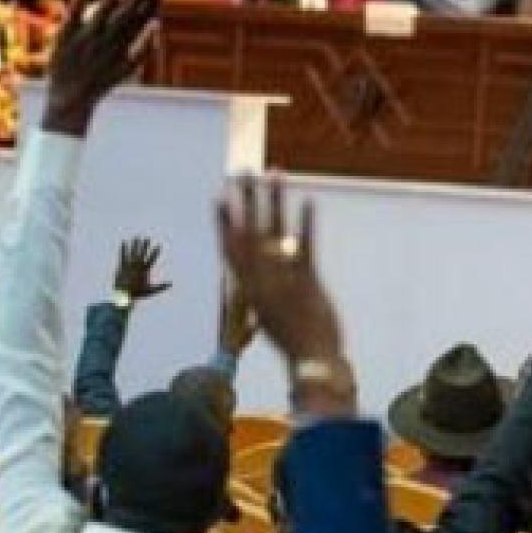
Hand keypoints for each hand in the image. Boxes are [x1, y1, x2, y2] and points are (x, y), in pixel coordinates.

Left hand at [45, 0, 161, 136]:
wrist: (71, 97)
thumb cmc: (100, 81)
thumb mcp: (128, 68)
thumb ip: (145, 48)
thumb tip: (157, 23)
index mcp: (124, 47)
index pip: (141, 20)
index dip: (151, 3)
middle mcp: (108, 41)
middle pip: (127, 14)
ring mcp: (88, 37)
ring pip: (105, 11)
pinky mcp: (67, 34)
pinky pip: (76, 10)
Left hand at [113, 237, 171, 302]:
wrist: (123, 296)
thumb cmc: (137, 294)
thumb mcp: (151, 290)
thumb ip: (161, 286)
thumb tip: (171, 284)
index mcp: (145, 271)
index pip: (152, 259)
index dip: (156, 251)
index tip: (159, 245)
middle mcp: (137, 266)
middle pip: (142, 253)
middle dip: (145, 245)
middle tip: (147, 238)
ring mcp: (129, 265)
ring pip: (132, 252)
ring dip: (135, 244)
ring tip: (136, 237)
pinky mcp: (122, 266)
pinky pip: (123, 255)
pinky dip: (123, 248)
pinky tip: (124, 242)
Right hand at [216, 176, 351, 413]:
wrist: (312, 360)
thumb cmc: (293, 341)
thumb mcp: (270, 314)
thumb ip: (264, 291)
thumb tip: (259, 276)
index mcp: (251, 288)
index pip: (231, 248)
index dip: (224, 222)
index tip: (218, 196)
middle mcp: (262, 280)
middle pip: (249, 232)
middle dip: (245, 200)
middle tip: (240, 172)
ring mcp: (284, 278)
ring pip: (275, 231)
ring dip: (274, 200)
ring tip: (275, 173)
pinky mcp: (308, 280)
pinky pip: (305, 246)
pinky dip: (306, 224)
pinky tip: (307, 201)